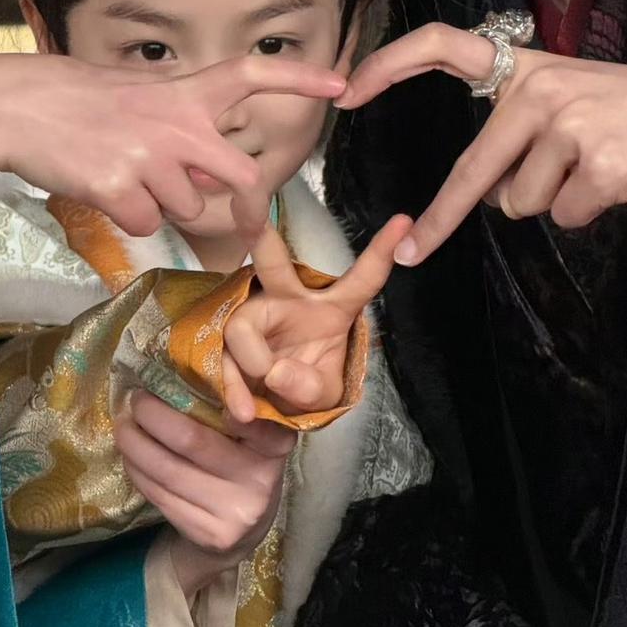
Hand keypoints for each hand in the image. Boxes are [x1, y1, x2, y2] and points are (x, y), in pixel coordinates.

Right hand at [0, 51, 344, 233]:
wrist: (11, 107)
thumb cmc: (69, 98)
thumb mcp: (134, 95)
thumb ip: (176, 124)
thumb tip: (204, 169)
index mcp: (181, 91)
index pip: (252, 74)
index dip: (299, 77)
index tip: (341, 82)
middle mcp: (176, 122)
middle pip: (242, 177)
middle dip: (247, 207)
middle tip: (247, 224)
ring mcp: (150, 157)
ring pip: (187, 208)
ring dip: (162, 205)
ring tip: (121, 173)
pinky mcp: (121, 190)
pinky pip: (144, 224)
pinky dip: (125, 217)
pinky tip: (98, 187)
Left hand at [113, 389, 293, 572]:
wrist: (241, 534)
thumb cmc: (240, 465)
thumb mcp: (251, 435)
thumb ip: (232, 405)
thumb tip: (178, 365)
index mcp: (274, 445)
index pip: (247, 416)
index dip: (216, 397)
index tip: (174, 378)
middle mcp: (259, 480)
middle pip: (192, 440)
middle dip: (153, 416)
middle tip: (135, 399)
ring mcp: (234, 513)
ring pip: (168, 471)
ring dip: (135, 444)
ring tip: (123, 425)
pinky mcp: (208, 535)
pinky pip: (160, 496)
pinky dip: (137, 471)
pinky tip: (130, 456)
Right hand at [221, 216, 408, 421]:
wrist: (273, 409)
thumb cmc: (305, 386)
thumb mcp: (324, 395)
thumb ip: (310, 386)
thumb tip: (274, 371)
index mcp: (330, 308)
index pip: (361, 279)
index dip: (381, 252)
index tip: (403, 222)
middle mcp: (289, 300)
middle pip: (273, 263)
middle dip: (260, 235)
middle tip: (248, 216)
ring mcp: (253, 316)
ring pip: (242, 326)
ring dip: (252, 364)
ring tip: (259, 404)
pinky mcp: (225, 339)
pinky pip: (223, 356)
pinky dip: (233, 388)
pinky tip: (244, 410)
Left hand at [337, 23, 626, 263]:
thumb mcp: (576, 104)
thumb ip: (520, 134)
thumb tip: (481, 193)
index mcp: (531, 67)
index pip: (445, 45)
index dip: (392, 63)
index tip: (348, 89)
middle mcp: (542, 90)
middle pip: (472, 170)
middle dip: (439, 219)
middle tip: (409, 250)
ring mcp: (571, 127)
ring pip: (521, 203)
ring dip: (554, 201)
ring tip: (602, 169)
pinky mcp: (602, 166)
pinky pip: (565, 216)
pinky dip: (590, 213)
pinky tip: (623, 182)